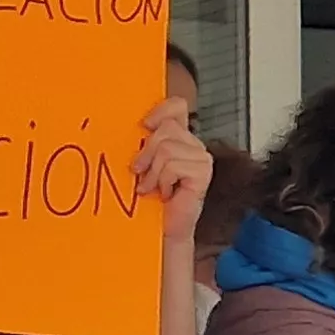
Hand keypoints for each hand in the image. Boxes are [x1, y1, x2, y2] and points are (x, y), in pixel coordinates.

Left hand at [136, 97, 210, 239]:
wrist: (160, 228)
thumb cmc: (149, 199)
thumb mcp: (141, 165)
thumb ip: (141, 145)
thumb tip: (131, 129)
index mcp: (178, 138)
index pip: (177, 106)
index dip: (161, 110)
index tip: (144, 125)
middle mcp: (192, 145)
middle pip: (166, 128)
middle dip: (146, 152)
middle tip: (140, 172)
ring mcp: (200, 158)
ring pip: (167, 148)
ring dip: (152, 172)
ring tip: (152, 187)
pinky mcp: (203, 173)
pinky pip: (173, 165)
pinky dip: (162, 181)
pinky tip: (165, 193)